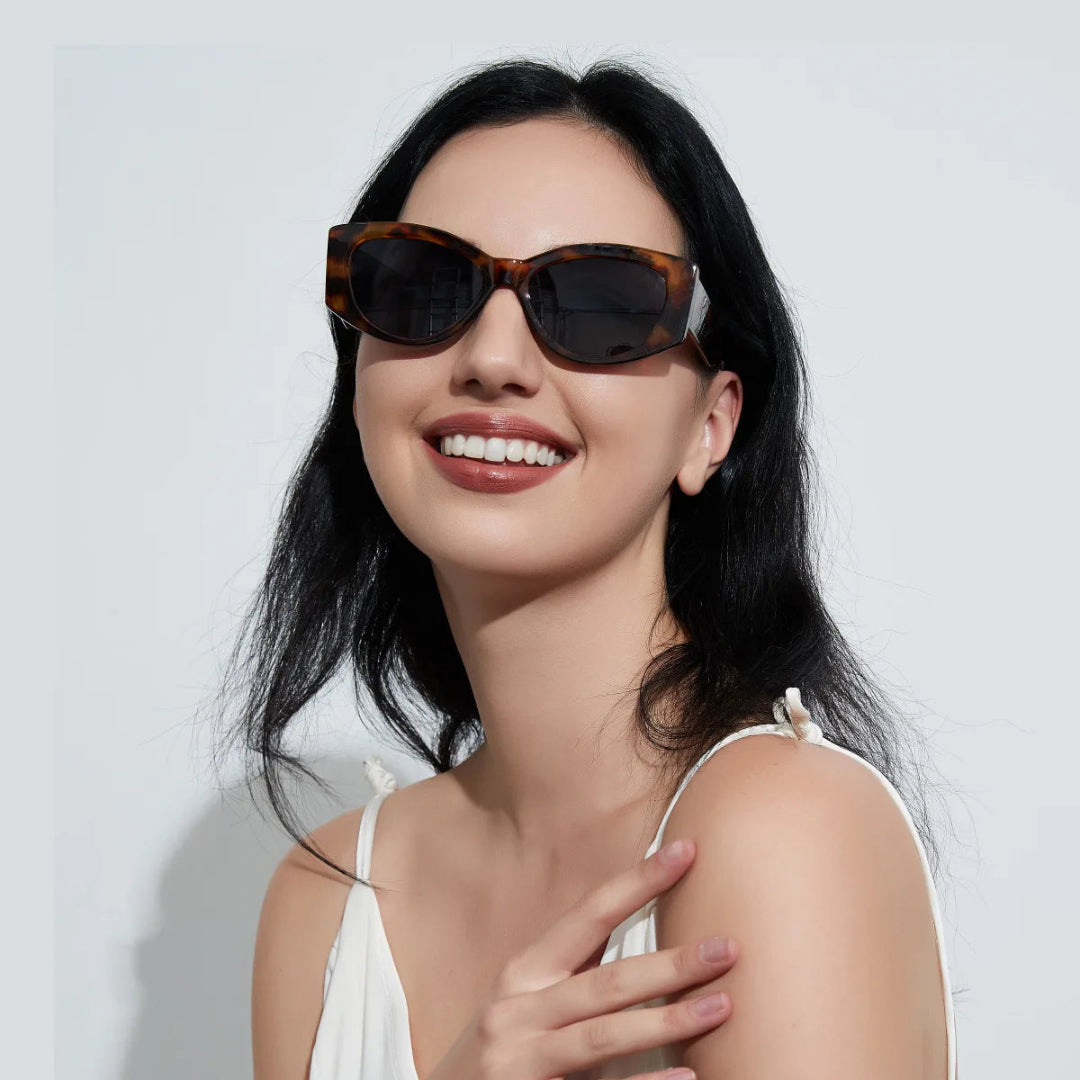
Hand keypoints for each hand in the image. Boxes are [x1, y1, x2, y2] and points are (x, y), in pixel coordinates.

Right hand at [426, 838, 734, 1079]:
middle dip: (672, 963)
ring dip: (668, 1020)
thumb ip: (577, 968)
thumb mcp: (529, 999)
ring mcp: (522, 1059)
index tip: (687, 851)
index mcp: (525, 971)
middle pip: (607, 981)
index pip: (592, 914)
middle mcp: (519, 1008)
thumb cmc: (504, 1048)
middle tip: (728, 947)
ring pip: (604, 1035)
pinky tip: (689, 1077)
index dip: (639, 881)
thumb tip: (642, 920)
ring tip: (722, 1007)